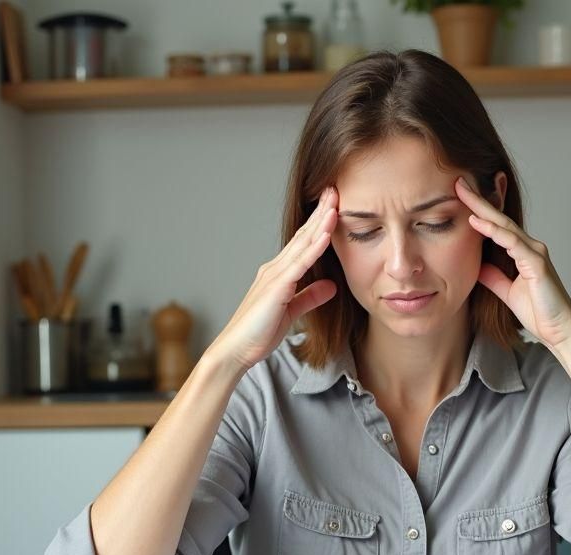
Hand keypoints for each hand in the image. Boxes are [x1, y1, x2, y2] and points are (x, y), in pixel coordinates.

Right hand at [211, 187, 338, 370]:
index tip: (333, 205)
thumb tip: (331, 286)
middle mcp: (275, 269)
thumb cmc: (258, 333)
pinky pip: (300, 264)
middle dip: (320, 211)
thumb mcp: (292, 312)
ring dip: (320, 221)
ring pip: (302, 243)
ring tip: (334, 200)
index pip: (303, 243)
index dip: (318, 223)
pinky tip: (326, 233)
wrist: (235, 351)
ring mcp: (274, 276)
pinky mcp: (276, 288)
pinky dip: (314, 247)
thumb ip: (310, 297)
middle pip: (303, 235)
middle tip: (334, 189)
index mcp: (279, 273)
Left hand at [455, 177, 570, 349]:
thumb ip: (494, 277)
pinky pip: (512, 242)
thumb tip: (476, 265)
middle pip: (499, 218)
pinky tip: (476, 221)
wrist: (560, 332)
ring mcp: (535, 253)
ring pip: (504, 225)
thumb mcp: (507, 292)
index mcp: (523, 252)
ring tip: (462, 192)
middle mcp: (530, 247)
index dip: (478, 209)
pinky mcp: (537, 263)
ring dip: (482, 208)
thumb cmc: (540, 312)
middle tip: (458, 180)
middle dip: (477, 199)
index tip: (458, 195)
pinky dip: (493, 231)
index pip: (496, 225)